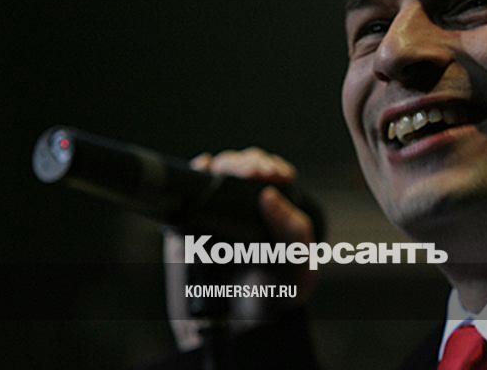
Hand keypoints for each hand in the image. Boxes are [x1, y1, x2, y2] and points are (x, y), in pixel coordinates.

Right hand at [164, 147, 317, 350]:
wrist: (244, 324)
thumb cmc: (277, 290)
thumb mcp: (296, 260)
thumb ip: (291, 229)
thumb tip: (269, 194)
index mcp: (276, 210)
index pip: (271, 174)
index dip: (270, 166)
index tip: (271, 173)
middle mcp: (246, 207)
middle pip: (242, 168)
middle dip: (246, 162)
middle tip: (252, 172)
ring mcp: (218, 214)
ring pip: (216, 175)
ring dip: (222, 163)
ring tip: (229, 168)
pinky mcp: (192, 226)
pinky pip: (189, 195)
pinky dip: (195, 174)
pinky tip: (203, 168)